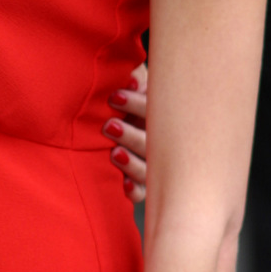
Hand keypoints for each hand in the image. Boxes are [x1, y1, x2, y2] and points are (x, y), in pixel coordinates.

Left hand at [104, 59, 146, 205]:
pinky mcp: (140, 183)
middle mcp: (160, 142)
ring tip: (113, 153)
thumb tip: (132, 80)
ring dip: (132, 163)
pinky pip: (141, 192)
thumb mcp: (131, 83)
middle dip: (132, 136)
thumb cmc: (125, 94)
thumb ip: (133, 78)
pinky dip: (134, 189)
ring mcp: (153, 164)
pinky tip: (125, 184)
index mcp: (161, 115)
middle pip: (155, 145)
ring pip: (149, 170)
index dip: (136, 104)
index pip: (154, 112)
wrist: (116, 116)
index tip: (113, 97)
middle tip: (108, 126)